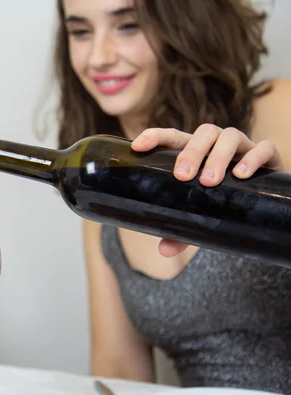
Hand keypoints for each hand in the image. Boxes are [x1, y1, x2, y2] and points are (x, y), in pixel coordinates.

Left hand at [130, 123, 286, 256]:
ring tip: (210, 181)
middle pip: (203, 133)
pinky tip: (242, 175)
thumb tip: (164, 250)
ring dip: (218, 156)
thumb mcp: (199, 217)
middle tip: (182, 176)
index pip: (173, 136)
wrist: (262, 205)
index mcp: (196, 151)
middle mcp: (218, 144)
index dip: (155, 136)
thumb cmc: (221, 204)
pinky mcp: (268, 158)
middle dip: (191, 151)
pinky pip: (264, 148)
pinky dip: (253, 158)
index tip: (138, 146)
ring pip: (230, 136)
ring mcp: (244, 147)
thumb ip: (181, 231)